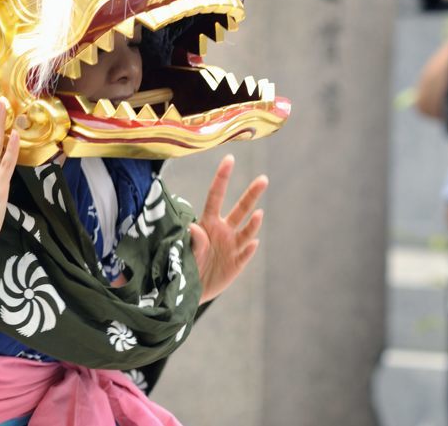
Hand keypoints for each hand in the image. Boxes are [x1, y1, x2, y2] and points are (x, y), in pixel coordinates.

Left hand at [189, 155, 266, 303]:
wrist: (190, 289)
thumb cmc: (185, 263)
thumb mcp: (183, 250)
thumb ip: (191, 239)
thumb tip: (193, 226)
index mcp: (208, 222)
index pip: (216, 196)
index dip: (222, 177)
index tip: (229, 158)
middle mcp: (223, 230)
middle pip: (240, 209)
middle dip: (251, 194)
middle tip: (264, 179)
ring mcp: (232, 246)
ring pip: (246, 231)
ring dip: (252, 223)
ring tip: (258, 213)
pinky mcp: (236, 263)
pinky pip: (244, 255)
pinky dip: (249, 249)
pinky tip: (253, 243)